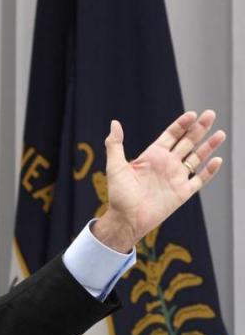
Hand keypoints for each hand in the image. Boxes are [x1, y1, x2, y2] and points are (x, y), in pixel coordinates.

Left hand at [94, 110, 225, 251]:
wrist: (126, 220)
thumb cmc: (118, 195)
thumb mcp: (115, 167)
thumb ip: (115, 145)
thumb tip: (114, 123)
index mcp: (152, 156)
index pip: (171, 135)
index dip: (181, 124)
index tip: (192, 114)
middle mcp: (166, 164)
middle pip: (187, 142)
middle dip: (199, 128)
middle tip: (210, 114)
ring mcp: (176, 178)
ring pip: (197, 158)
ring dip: (208, 146)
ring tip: (220, 134)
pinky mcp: (182, 192)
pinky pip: (200, 179)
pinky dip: (209, 171)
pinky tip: (217, 160)